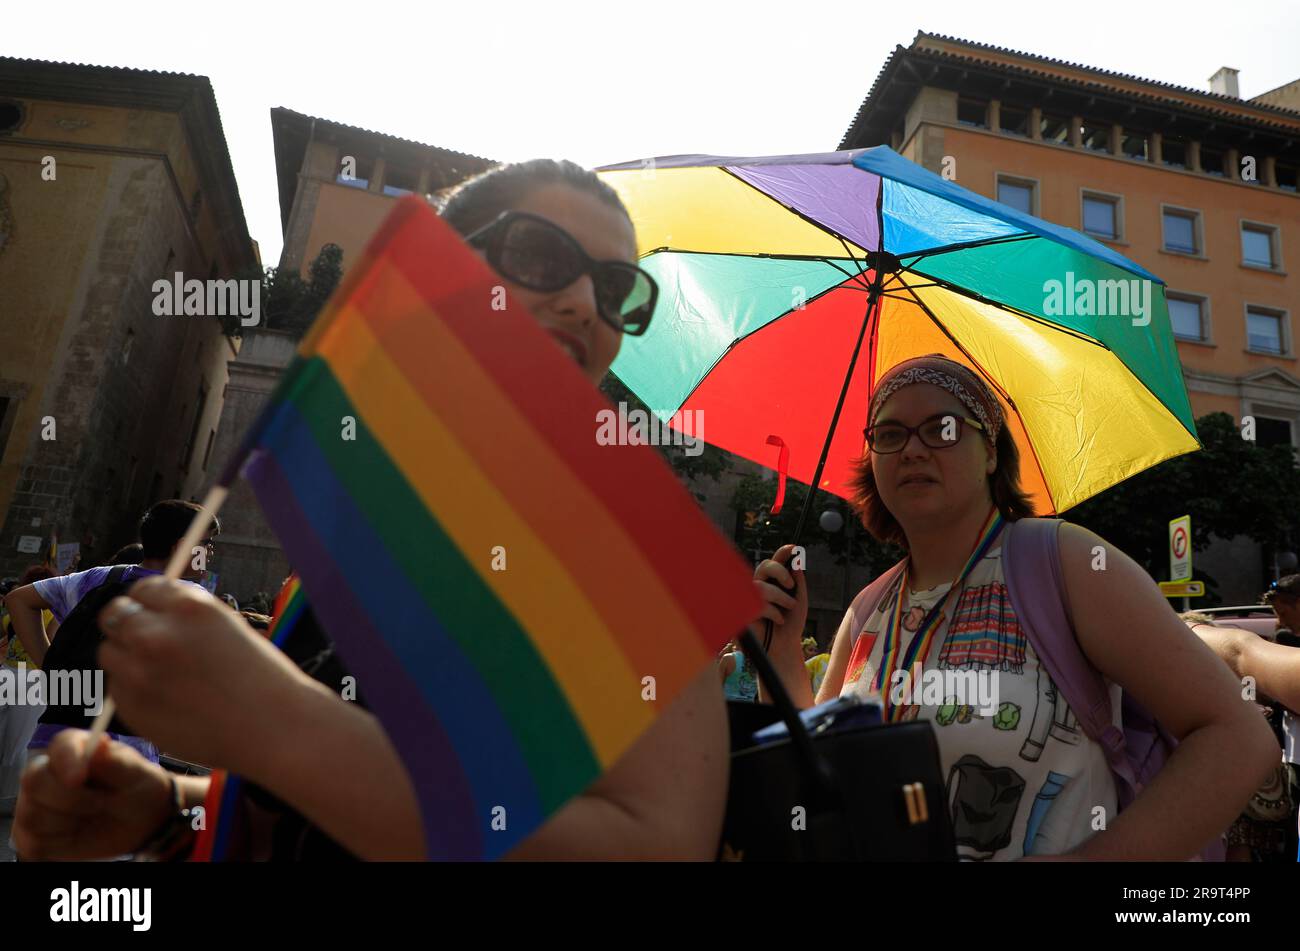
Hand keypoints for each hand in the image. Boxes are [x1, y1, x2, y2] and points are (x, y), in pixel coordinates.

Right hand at [14, 730, 171, 859]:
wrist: (139, 821)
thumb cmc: (136, 789)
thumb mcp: (137, 774)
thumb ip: (116, 761)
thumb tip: (99, 745)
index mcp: (76, 748)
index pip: (60, 746)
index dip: (67, 760)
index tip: (78, 778)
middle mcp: (47, 772)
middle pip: (34, 780)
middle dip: (69, 798)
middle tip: (100, 803)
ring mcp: (35, 804)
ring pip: (32, 815)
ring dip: (69, 822)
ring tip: (93, 816)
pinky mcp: (32, 835)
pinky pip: (34, 843)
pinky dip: (60, 844)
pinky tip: (78, 834)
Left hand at [97, 576, 319, 774]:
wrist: (273, 727)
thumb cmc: (260, 677)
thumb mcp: (226, 625)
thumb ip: (184, 615)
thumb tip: (151, 610)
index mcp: (188, 606)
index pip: (143, 588)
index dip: (150, 602)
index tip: (156, 613)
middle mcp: (157, 634)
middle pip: (115, 615)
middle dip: (129, 624)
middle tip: (149, 641)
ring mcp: (139, 673)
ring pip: (109, 653)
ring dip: (127, 657)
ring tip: (161, 673)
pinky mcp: (132, 708)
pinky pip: (118, 689)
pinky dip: (134, 690)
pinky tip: (167, 698)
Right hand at [750, 543, 807, 650]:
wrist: (783, 647)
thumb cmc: (790, 625)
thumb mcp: (799, 601)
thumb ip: (798, 583)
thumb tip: (796, 563)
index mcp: (774, 581)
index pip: (776, 562)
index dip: (782, 553)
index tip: (793, 548)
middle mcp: (760, 585)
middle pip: (764, 566)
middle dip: (779, 571)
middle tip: (791, 585)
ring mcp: (750, 597)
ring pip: (761, 586)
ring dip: (780, 597)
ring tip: (790, 608)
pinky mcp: (743, 611)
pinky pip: (758, 604)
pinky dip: (773, 611)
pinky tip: (778, 620)